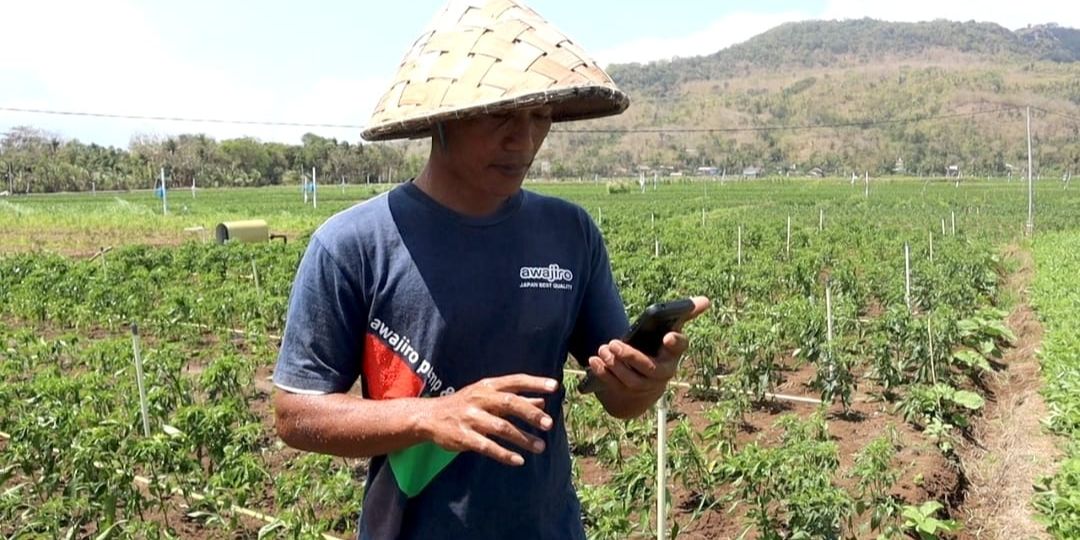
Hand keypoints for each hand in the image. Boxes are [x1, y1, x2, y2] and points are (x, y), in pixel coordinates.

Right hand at [420, 374, 557, 466]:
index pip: (515, 381)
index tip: (554, 386)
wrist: (429, 417)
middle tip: (549, 424)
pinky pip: (487, 446)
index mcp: (487, 386)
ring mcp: (470, 418)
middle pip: (510, 403)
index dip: (534, 383)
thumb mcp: (488, 397)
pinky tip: (518, 460)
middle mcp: (480, 399)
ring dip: (522, 438)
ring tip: (540, 447)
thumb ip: (515, 399)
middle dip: (531, 414)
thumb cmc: (466, 405)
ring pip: (501, 427)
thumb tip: (542, 401)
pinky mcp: (463, 437)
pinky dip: (504, 454)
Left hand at [587, 296, 710, 397]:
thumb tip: (706, 300)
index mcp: (673, 355)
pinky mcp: (628, 393)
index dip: (675, 342)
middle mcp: (662, 374)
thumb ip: (685, 314)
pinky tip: (594, 361)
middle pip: (649, 369)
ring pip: (630, 380)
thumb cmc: (659, 349)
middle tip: (613, 343)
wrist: (648, 379)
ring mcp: (645, 387)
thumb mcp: (670, 331)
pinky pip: (615, 386)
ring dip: (615, 365)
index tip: (668, 336)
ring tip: (603, 348)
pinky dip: (604, 373)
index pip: (679, 348)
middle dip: (630, 357)